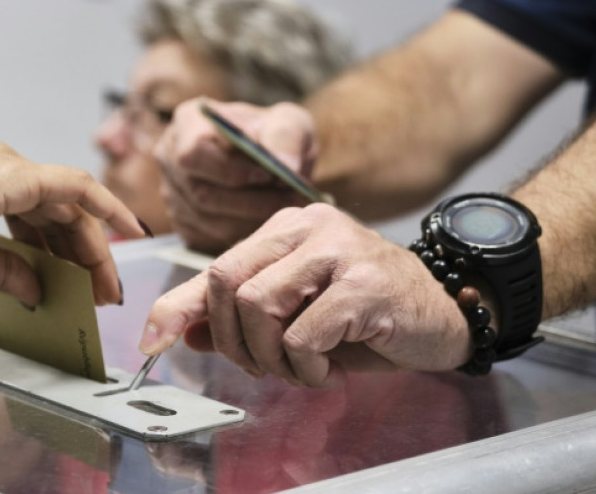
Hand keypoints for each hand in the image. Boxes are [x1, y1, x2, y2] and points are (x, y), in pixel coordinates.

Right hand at [0, 127, 145, 306]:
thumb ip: (2, 268)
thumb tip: (37, 290)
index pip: (27, 211)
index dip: (53, 244)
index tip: (70, 273)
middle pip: (53, 210)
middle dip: (79, 253)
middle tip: (100, 292)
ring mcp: (5, 162)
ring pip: (68, 205)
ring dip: (91, 247)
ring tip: (107, 287)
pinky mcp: (19, 174)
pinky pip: (77, 188)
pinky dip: (106, 207)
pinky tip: (129, 232)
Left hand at [139, 204, 469, 386]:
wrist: (444, 311)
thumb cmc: (366, 312)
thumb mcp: (295, 312)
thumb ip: (240, 316)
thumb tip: (184, 331)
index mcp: (285, 228)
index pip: (215, 267)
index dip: (177, 307)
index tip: (151, 340)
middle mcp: (308, 227)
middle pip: (228, 284)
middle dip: (232, 341)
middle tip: (263, 366)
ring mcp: (337, 250)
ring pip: (258, 306)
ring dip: (270, 357)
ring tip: (300, 367)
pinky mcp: (363, 284)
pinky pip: (302, 335)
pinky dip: (304, 366)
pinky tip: (327, 368)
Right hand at [153, 98, 316, 252]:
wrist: (269, 159)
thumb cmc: (274, 136)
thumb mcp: (288, 122)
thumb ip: (286, 137)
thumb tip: (285, 166)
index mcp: (188, 122)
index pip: (194, 153)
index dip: (230, 170)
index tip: (269, 174)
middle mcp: (170, 157)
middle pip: (200, 192)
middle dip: (249, 201)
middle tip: (288, 198)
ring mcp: (172, 192)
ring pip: (206, 219)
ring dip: (250, 219)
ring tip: (284, 208)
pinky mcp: (182, 221)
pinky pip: (209, 236)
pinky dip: (242, 233)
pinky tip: (266, 220)